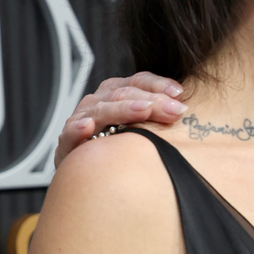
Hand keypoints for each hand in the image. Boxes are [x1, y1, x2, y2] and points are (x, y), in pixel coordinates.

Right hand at [55, 72, 186, 166]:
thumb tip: (187, 112)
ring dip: (124, 109)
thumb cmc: (118, 144)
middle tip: (175, 110)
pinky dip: (78, 129)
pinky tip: (88, 128)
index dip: (159, 85)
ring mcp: (82, 119)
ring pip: (103, 109)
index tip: (180, 94)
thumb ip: (160, 116)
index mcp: (117, 92)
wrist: (88, 173)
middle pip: (125, 93)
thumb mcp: (141, 127)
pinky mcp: (66, 141)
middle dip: (153, 101)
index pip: (139, 81)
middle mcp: (99, 100)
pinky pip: (70, 132)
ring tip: (144, 111)